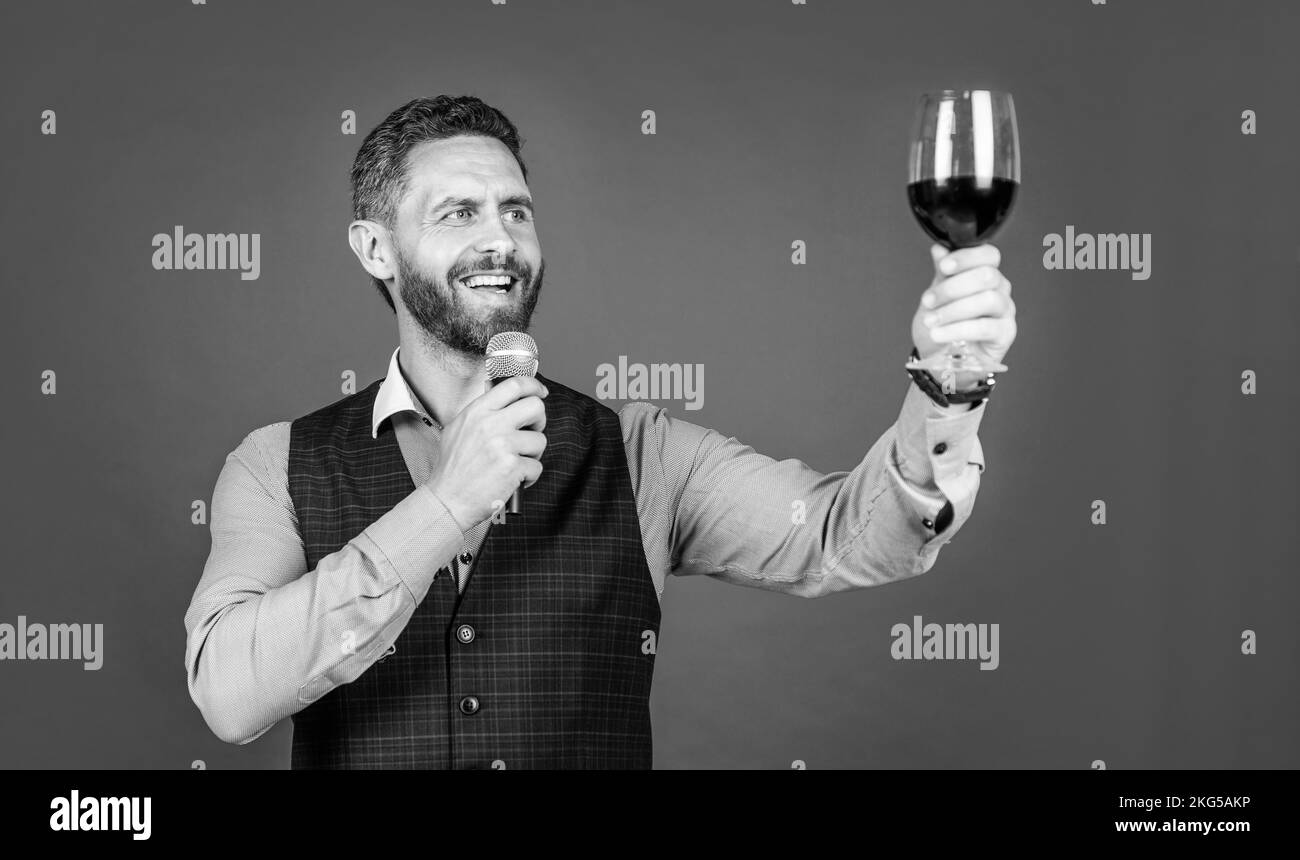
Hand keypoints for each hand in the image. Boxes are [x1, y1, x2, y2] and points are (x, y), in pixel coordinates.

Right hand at [425, 376, 548, 530]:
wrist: (447, 500)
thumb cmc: (453, 470)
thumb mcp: (458, 429)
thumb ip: (481, 414)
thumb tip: (506, 403)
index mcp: (477, 411)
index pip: (514, 385)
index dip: (534, 386)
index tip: (540, 393)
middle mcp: (490, 424)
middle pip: (535, 406)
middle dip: (539, 421)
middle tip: (530, 433)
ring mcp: (502, 444)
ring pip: (540, 440)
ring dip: (533, 454)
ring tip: (515, 463)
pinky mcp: (512, 466)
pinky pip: (537, 466)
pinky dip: (529, 476)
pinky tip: (513, 480)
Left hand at [911, 243, 1017, 386]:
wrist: (940, 362)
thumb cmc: (941, 327)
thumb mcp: (935, 299)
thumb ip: (941, 275)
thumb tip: (940, 249)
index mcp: (984, 275)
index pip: (988, 255)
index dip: (967, 257)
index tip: (944, 267)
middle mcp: (999, 290)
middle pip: (988, 275)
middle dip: (953, 287)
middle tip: (928, 301)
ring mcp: (1005, 312)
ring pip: (989, 299)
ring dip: (953, 310)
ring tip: (931, 321)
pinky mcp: (1005, 334)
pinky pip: (986, 327)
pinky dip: (958, 329)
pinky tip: (940, 334)